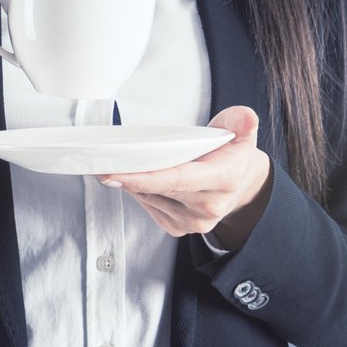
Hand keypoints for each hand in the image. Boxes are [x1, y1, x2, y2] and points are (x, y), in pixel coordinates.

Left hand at [99, 105, 271, 245]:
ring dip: (132, 184)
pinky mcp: (180, 228)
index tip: (114, 174)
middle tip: (100, 162)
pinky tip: (138, 179)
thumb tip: (246, 118)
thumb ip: (241, 121)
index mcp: (223, 180)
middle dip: (128, 177)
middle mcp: (208, 206)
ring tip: (118, 165)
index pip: (177, 180)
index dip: (143, 179)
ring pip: (149, 199)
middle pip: (157, 191)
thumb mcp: (241, 131)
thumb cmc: (233, 154)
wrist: (241, 184)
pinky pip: (150, 208)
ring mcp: (194, 222)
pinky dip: (140, 193)